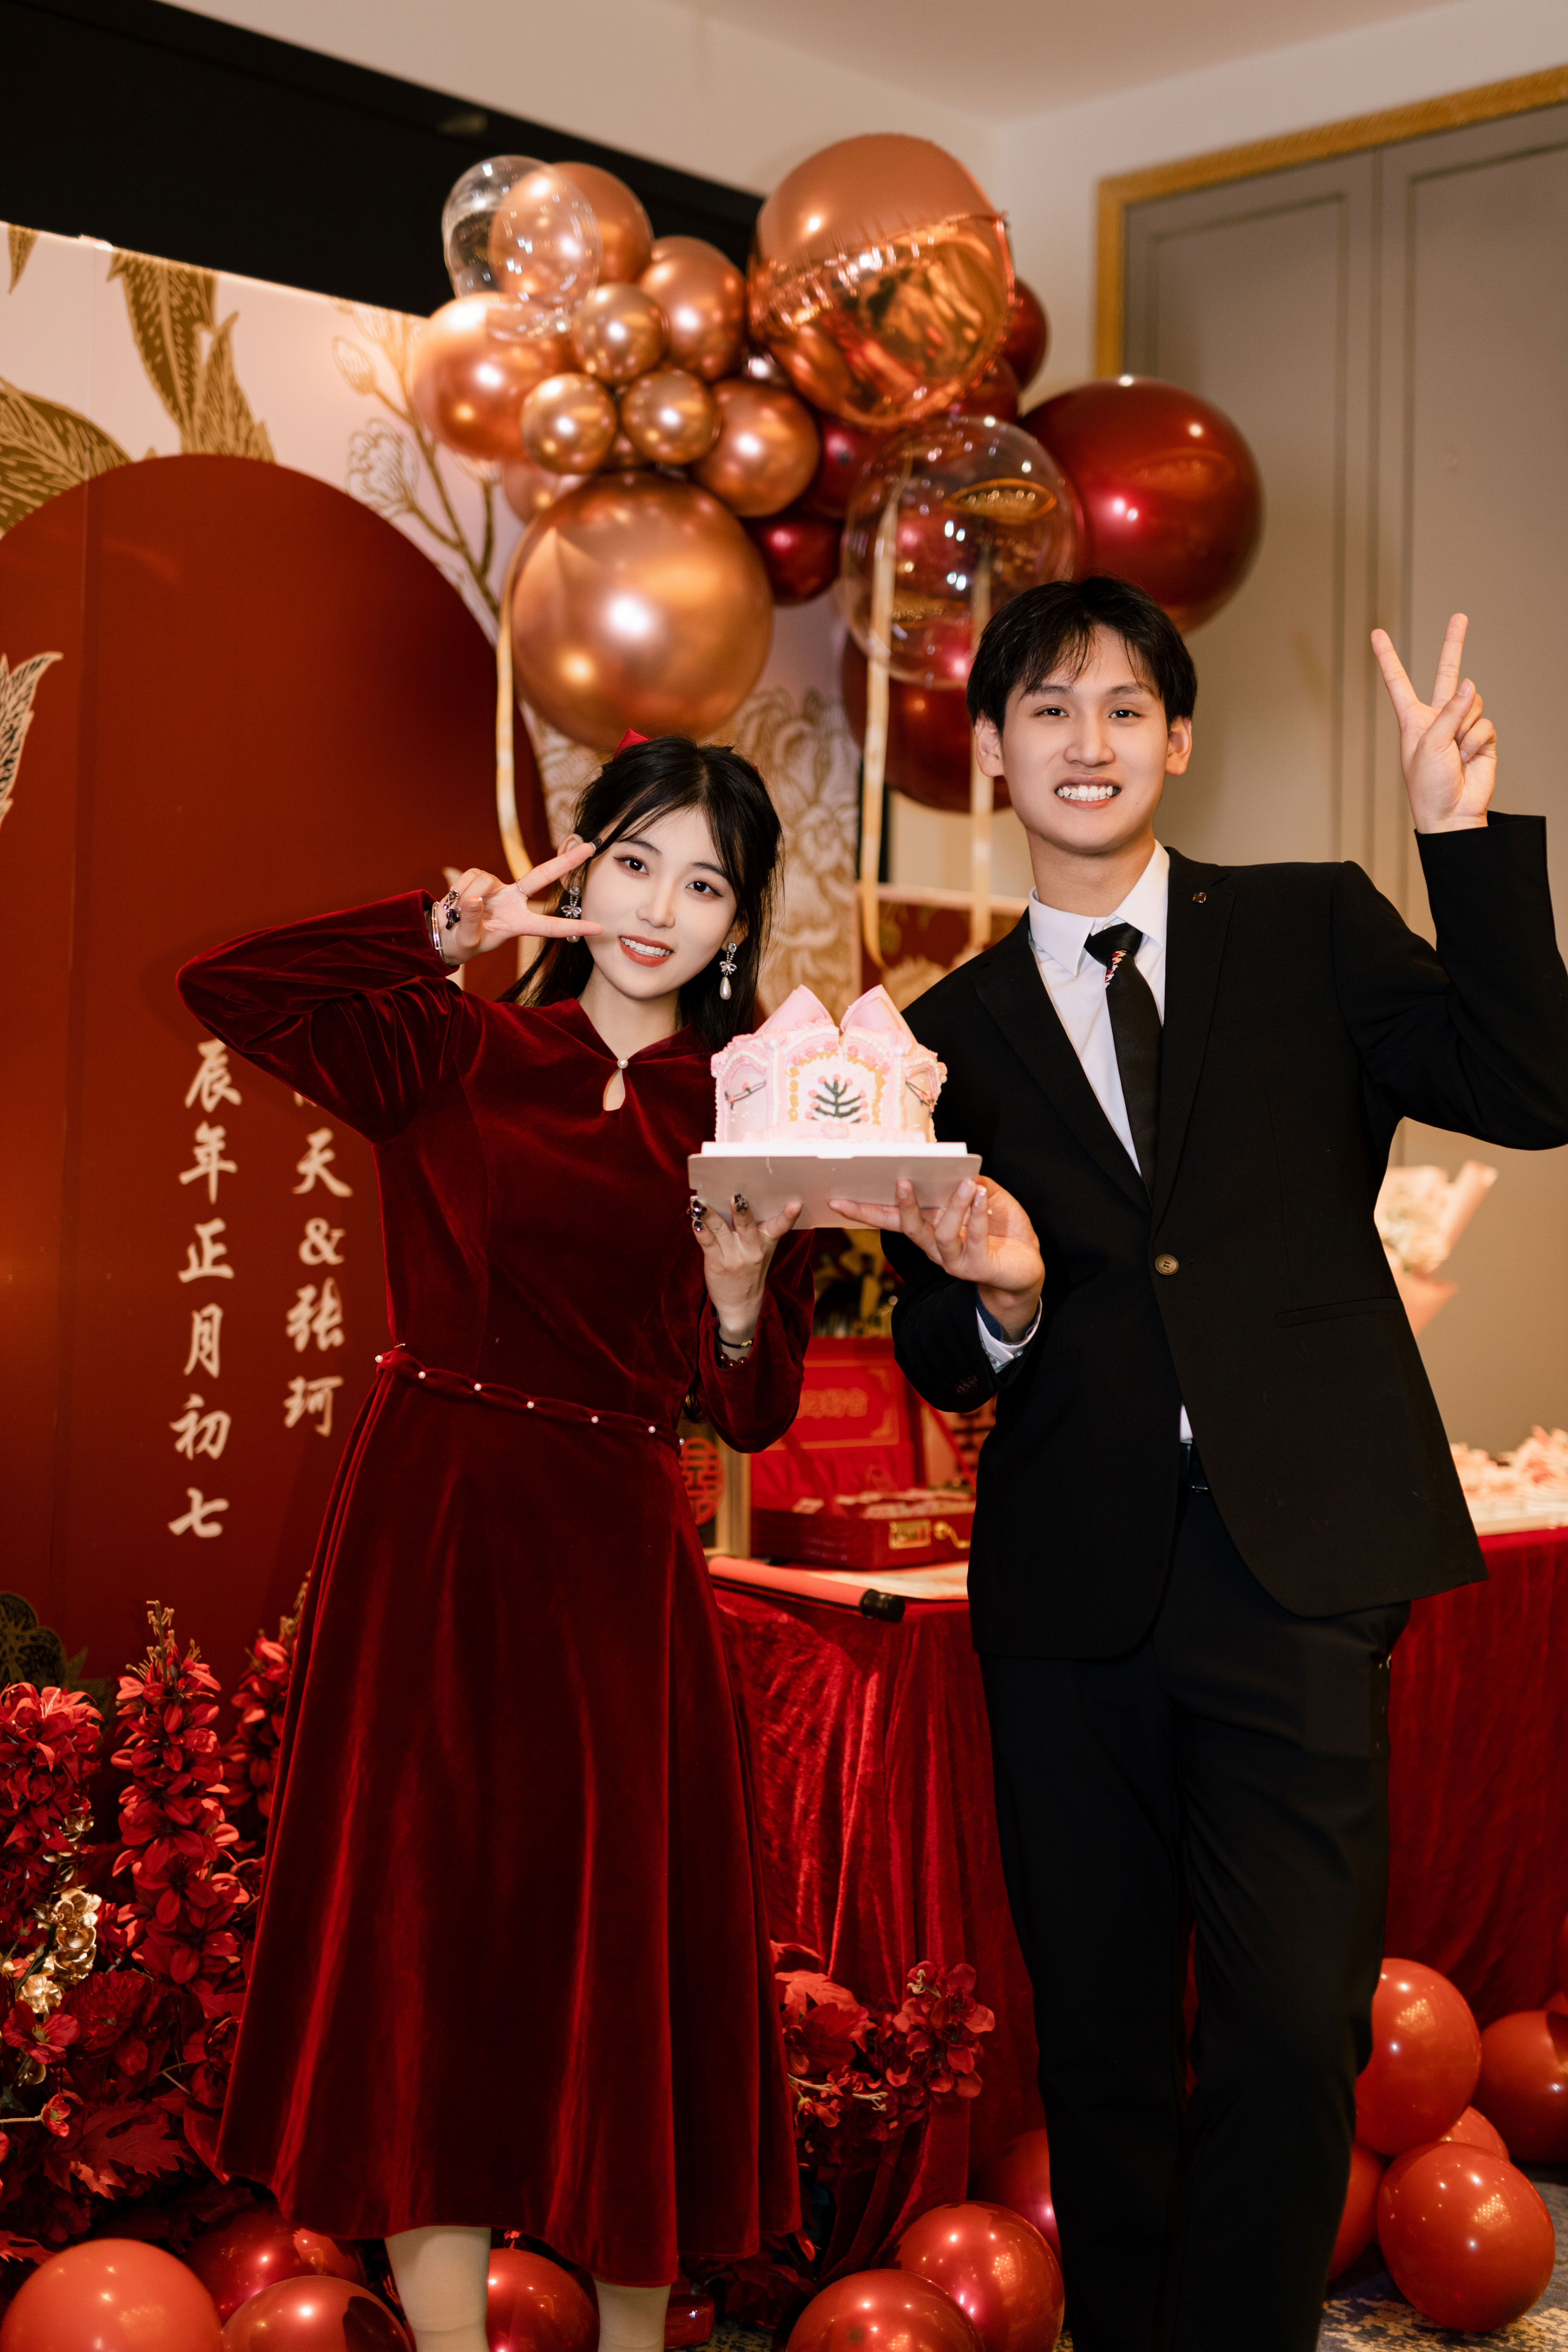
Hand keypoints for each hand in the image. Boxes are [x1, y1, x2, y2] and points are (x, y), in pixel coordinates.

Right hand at [435, 845, 601, 963]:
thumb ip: (472, 921)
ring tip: (455, 915)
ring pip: (485, 883)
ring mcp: (499, 887)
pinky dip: (459, 890)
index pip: (549, 926)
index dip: (573, 927)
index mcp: (518, 924)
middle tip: (590, 847)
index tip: (599, 928)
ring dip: (466, 898)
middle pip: (542, 876)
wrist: (445, 932)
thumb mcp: (468, 940)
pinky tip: (454, 902)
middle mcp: (514, 902)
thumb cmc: (463, 942)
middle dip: (565, 862)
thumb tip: (476, 899)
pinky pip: (471, 877)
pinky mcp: (481, 876)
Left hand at [694, 1192, 802, 1346]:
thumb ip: (755, 1228)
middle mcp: (752, 1250)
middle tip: (736, 1196)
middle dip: (741, 1211)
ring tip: (700, 1202)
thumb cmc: (750, 1269)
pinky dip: (699, 1229)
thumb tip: (739, 1197)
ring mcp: (733, 1257)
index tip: (796, 1204)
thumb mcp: (761, 1250)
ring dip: (709, 1215)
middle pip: (746, 1225)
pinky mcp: (716, 1263)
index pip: (780, 1227)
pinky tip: (694, 1219)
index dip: (788, 1216)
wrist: (740, 1304)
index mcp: (766, 1242)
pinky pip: (706, 1242)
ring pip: (721, 1230)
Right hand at [828, 1176, 1044, 1339]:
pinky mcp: (977, 1267)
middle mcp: (935, 1248)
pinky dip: (978, 1217)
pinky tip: (981, 1196)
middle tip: (899, 1181)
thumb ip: (967, 1183)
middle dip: (900, 1206)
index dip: (863, 1210)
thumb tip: (953, 1168)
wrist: (1025, 1269)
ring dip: (953, 1205)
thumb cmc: (1002, 1230)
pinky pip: (974, 1240)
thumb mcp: (984, 1198)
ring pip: (942, 1233)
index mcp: (929, 1229)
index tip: (837, 1198)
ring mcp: (954, 1260)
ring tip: (967, 1183)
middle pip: (907, 1228)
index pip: (891, 1219)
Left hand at [1372, 613, 1495, 833]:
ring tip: (1456, 752)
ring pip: (1472, 703)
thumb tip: (1469, 685)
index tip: (1376, 634)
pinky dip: (1478, 740)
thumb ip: (1449, 712)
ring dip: (1465, 727)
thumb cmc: (1428, 786)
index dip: (1388, 658)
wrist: (1451, 814)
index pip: (1398, 681)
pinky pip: (1485, 723)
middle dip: (1454, 644)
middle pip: (1446, 674)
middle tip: (1460, 617)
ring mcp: (1461, 726)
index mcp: (1413, 719)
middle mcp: (1437, 718)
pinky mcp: (1482, 737)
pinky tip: (1469, 757)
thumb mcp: (1428, 744)